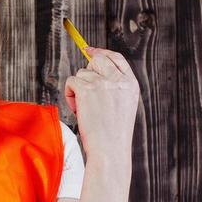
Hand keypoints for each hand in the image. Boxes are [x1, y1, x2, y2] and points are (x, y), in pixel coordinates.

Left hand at [63, 46, 138, 160]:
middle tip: (83, 90)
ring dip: (78, 90)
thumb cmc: (113, 135)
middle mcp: (119, 80)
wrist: (110, 150)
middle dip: (87, 72)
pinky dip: (70, 95)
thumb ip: (114, 88)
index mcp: (131, 84)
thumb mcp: (122, 107)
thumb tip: (92, 73)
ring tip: (85, 110)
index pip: (116, 58)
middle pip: (97, 60)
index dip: (102, 52)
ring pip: (81, 73)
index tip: (90, 50)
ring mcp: (103, 83)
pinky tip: (78, 110)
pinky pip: (71, 81)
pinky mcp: (87, 89)